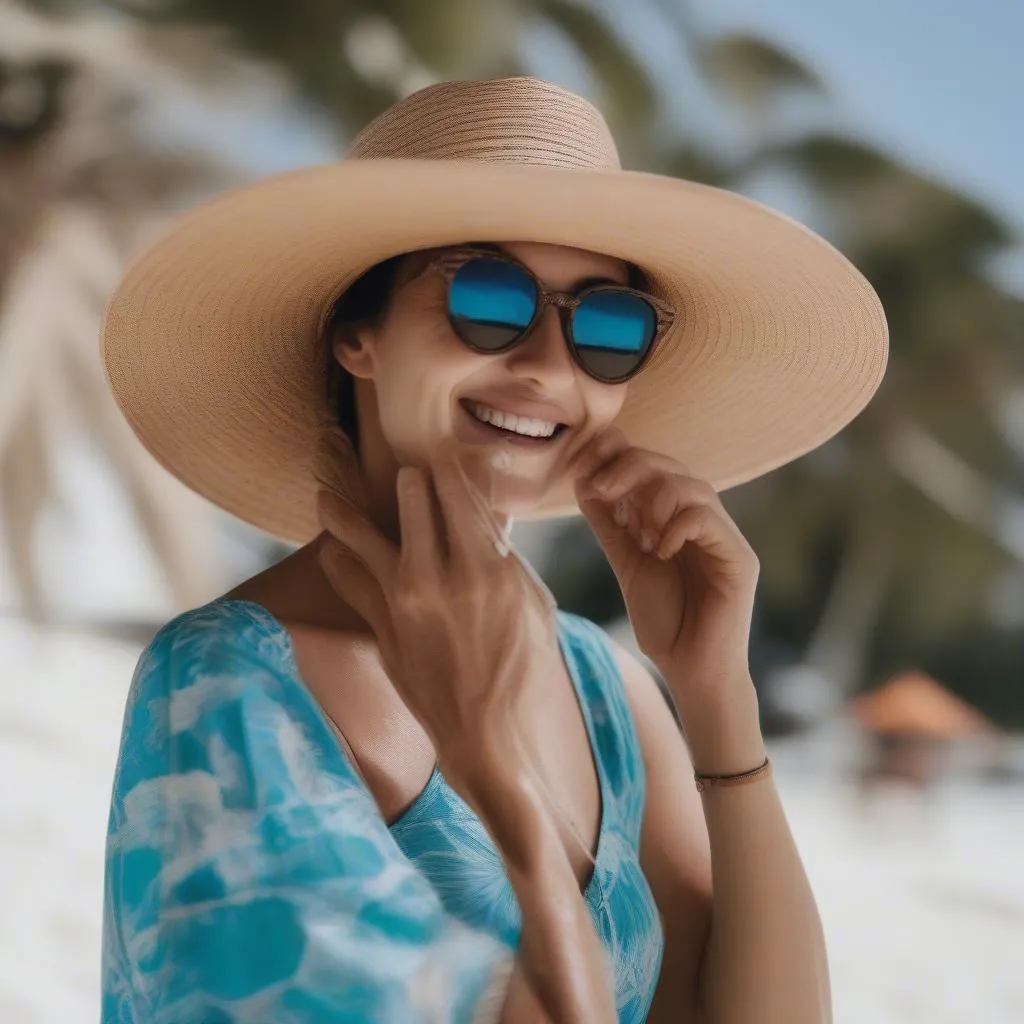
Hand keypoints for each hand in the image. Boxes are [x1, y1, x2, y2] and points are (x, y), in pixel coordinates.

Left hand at [314, 438, 561, 794]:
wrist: (486, 732)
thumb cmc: (522, 668)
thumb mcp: (534, 604)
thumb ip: (504, 553)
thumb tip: (485, 509)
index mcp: (485, 570)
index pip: (459, 492)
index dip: (451, 464)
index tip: (445, 453)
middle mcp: (437, 578)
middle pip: (412, 497)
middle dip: (413, 477)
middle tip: (411, 471)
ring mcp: (401, 601)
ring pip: (359, 532)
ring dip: (348, 505)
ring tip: (330, 491)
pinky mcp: (378, 625)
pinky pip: (344, 576)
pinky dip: (337, 557)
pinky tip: (334, 547)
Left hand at [572, 426, 759, 699]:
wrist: (692, 672)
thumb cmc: (666, 622)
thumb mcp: (627, 564)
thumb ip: (611, 526)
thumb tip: (584, 483)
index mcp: (678, 520)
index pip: (655, 469)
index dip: (621, 457)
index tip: (585, 461)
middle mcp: (704, 522)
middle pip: (673, 467)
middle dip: (631, 466)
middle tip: (600, 484)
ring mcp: (723, 538)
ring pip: (694, 486)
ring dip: (654, 496)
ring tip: (637, 527)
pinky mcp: (739, 559)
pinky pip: (707, 519)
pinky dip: (677, 525)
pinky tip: (660, 551)